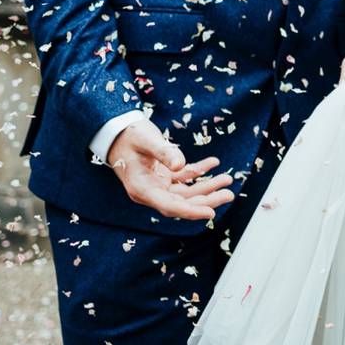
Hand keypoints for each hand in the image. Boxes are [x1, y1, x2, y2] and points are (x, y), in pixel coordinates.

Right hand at [106, 119, 233, 219]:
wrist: (116, 131)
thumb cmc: (128, 135)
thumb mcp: (146, 140)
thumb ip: (164, 152)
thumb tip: (180, 165)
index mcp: (142, 189)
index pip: (169, 206)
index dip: (190, 211)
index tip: (210, 213)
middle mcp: (150, 190)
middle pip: (181, 202)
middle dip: (206, 200)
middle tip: (229, 194)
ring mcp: (156, 183)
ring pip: (185, 192)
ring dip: (207, 187)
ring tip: (227, 179)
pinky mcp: (162, 174)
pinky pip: (183, 177)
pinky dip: (198, 171)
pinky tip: (213, 163)